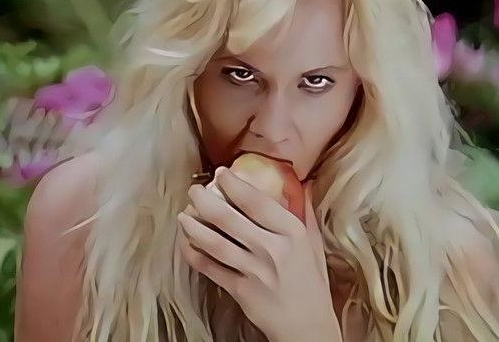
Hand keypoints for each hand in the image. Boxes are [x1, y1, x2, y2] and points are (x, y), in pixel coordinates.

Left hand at [177, 167, 341, 341]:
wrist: (307, 326)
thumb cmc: (312, 284)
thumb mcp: (314, 244)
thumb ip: (306, 212)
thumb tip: (306, 183)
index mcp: (291, 232)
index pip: (257, 201)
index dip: (234, 184)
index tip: (221, 173)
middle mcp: (271, 248)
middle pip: (228, 217)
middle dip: (204, 199)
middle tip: (194, 189)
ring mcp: (253, 270)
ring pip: (213, 241)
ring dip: (193, 225)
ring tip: (184, 213)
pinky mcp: (239, 289)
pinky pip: (209, 266)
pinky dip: (193, 252)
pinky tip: (186, 241)